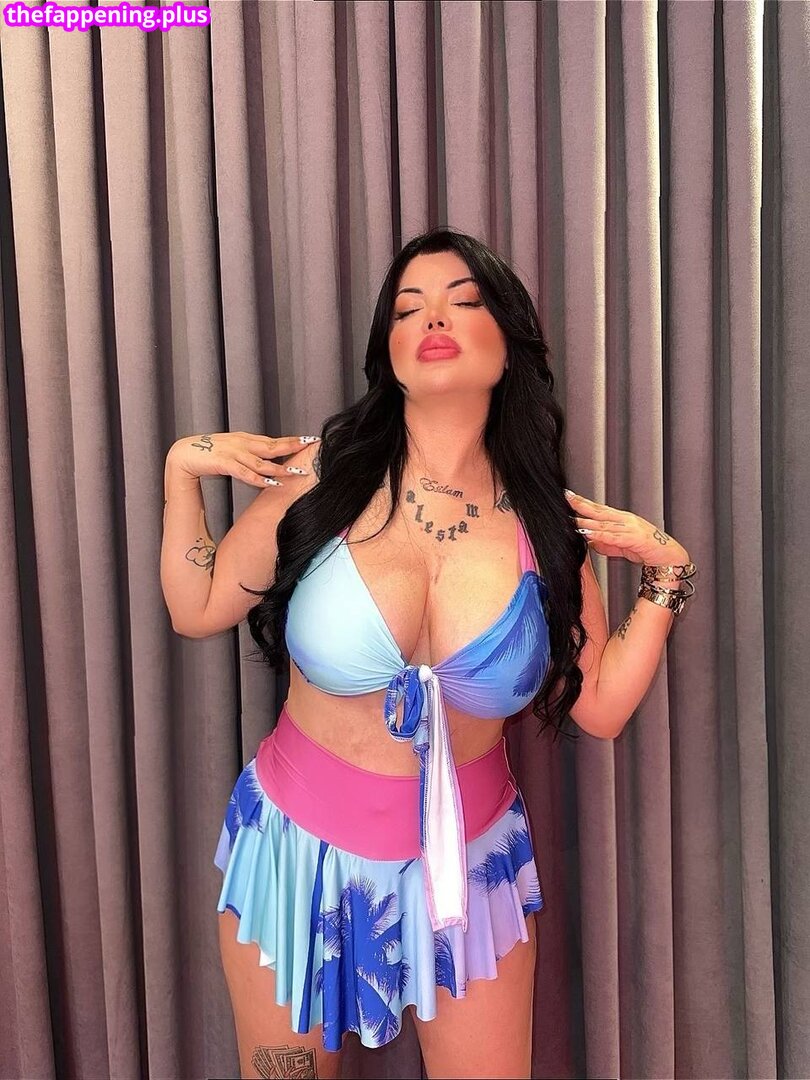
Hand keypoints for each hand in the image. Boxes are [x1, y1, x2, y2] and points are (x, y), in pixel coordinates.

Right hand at [167, 431, 319, 488]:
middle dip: (292, 446)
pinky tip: (271, 483)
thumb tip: (268, 463)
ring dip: (280, 467)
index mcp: (245, 439)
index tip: (310, 439)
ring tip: (296, 473)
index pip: (273, 440)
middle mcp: (242, 443)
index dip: (292, 440)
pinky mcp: (224, 463)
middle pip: (272, 445)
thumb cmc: (209, 455)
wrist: (183, 454)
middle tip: (311, 447)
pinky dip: (259, 478)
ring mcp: (233, 452)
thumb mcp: (234, 452)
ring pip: (261, 461)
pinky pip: (245, 472)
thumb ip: (250, 455)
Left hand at [564, 489, 688, 565]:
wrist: (669, 557)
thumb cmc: (648, 550)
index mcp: (623, 519)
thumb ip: (606, 543)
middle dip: (582, 504)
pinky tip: (588, 533)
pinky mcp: (635, 539)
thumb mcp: (622, 546)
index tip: (569, 497)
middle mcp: (626, 520)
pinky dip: (600, 534)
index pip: (600, 509)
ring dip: (587, 521)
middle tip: (567, 498)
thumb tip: (590, 541)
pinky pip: (614, 537)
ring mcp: (631, 528)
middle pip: (600, 511)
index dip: (584, 503)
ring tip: (572, 518)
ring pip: (604, 523)